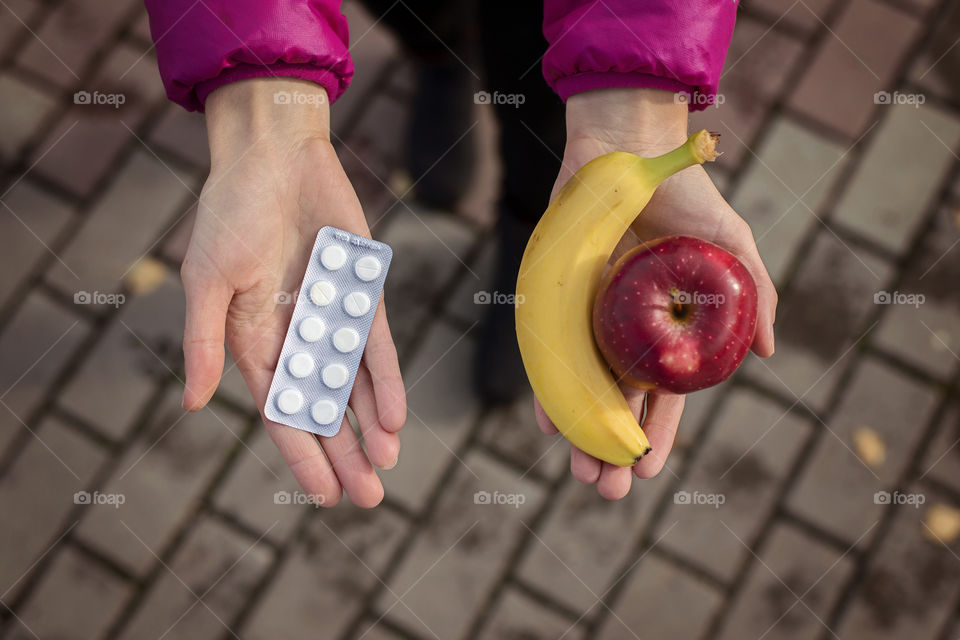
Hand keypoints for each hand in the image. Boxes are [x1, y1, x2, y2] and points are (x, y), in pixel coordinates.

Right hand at [180, 79, 405, 507]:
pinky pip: (376, 346)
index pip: (281, 412)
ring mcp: (331, 317)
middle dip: (344, 454)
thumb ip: (207, 341)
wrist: (275, 156)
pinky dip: (385, 380)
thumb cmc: (231, 212)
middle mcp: (295, 337)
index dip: (302, 455)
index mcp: (252, 342)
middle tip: (368, 498)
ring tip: (386, 467)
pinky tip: (395, 415)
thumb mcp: (207, 280)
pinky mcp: (361, 293)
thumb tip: (195, 402)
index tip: (324, 496)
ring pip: (354, 386)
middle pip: (323, 409)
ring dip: (370, 426)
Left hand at [535, 88, 776, 499]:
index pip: (662, 395)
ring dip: (580, 433)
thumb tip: (766, 353)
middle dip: (614, 449)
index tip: (649, 473)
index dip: (657, 435)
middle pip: (618, 402)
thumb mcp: (731, 245)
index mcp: (667, 328)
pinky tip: (545, 420)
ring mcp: (589, 318)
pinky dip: (546, 385)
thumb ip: (754, 295)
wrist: (627, 149)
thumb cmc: (685, 195)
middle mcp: (626, 331)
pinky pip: (548, 352)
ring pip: (582, 389)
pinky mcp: (557, 299)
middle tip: (607, 491)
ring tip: (579, 472)